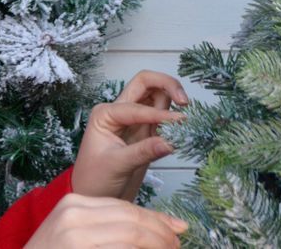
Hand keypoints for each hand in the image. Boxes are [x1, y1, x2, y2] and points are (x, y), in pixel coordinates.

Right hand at [24, 194, 188, 247]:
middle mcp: (74, 213)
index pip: (124, 206)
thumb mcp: (75, 234)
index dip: (155, 218)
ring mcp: (76, 234)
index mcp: (72, 203)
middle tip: (177, 244)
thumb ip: (108, 228)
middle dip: (161, 233)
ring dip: (157, 245)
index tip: (176, 229)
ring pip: (132, 235)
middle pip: (131, 218)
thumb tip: (160, 228)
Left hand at [72, 70, 188, 200]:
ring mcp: (134, 121)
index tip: (179, 122)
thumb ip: (143, 152)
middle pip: (145, 84)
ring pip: (156, 97)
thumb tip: (171, 142)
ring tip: (186, 112)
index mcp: (105, 114)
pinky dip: (174, 116)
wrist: (94, 195)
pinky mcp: (146, 133)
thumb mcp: (117, 165)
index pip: (136, 107)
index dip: (158, 114)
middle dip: (166, 84)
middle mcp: (119, 111)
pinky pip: (162, 117)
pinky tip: (183, 126)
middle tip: (185, 100)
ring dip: (172, 98)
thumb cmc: (95, 179)